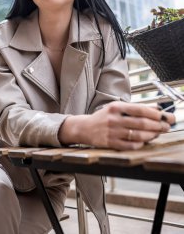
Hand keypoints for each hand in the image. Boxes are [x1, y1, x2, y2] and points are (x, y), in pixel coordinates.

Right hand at [59, 101, 174, 150]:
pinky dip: (140, 144)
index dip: (154, 113)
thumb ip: (135, 109)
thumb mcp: (117, 108)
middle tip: (167, 126)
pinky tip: (145, 141)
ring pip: (137, 135)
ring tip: (158, 133)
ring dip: (151, 135)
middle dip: (157, 125)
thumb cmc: (104, 117)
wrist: (84, 128)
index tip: (165, 115)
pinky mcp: (110, 143)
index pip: (139, 110)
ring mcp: (112, 132)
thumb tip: (156, 109)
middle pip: (141, 123)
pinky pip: (130, 145)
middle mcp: (113, 119)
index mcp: (115, 107)